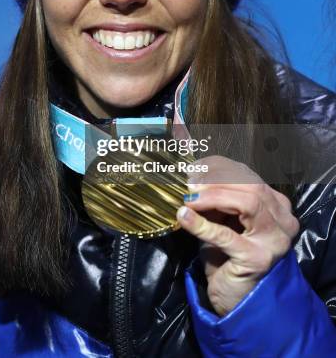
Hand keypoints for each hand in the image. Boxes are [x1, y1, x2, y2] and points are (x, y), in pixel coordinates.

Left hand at [176, 155, 299, 315]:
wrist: (237, 299)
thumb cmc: (229, 257)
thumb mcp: (224, 220)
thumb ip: (217, 200)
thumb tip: (194, 178)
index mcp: (278, 206)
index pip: (250, 176)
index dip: (220, 169)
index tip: (195, 170)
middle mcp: (283, 221)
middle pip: (251, 186)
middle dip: (216, 182)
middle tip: (190, 186)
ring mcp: (274, 241)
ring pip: (247, 203)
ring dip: (212, 197)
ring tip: (189, 200)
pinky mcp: (257, 259)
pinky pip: (226, 235)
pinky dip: (202, 224)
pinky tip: (185, 217)